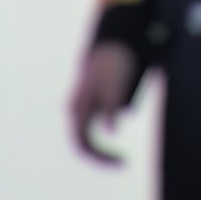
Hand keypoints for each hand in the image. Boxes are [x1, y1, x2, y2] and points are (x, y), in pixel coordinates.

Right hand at [68, 41, 138, 163]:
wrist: (114, 37)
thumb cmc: (116, 61)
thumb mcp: (117, 84)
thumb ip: (112, 107)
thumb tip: (113, 131)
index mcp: (79, 107)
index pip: (83, 144)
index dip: (100, 158)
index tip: (121, 162)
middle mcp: (76, 108)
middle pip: (84, 141)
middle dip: (101, 155)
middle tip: (124, 161)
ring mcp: (83, 102)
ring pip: (88, 132)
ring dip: (102, 145)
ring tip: (121, 153)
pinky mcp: (92, 97)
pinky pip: (94, 121)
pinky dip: (105, 132)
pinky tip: (117, 131)